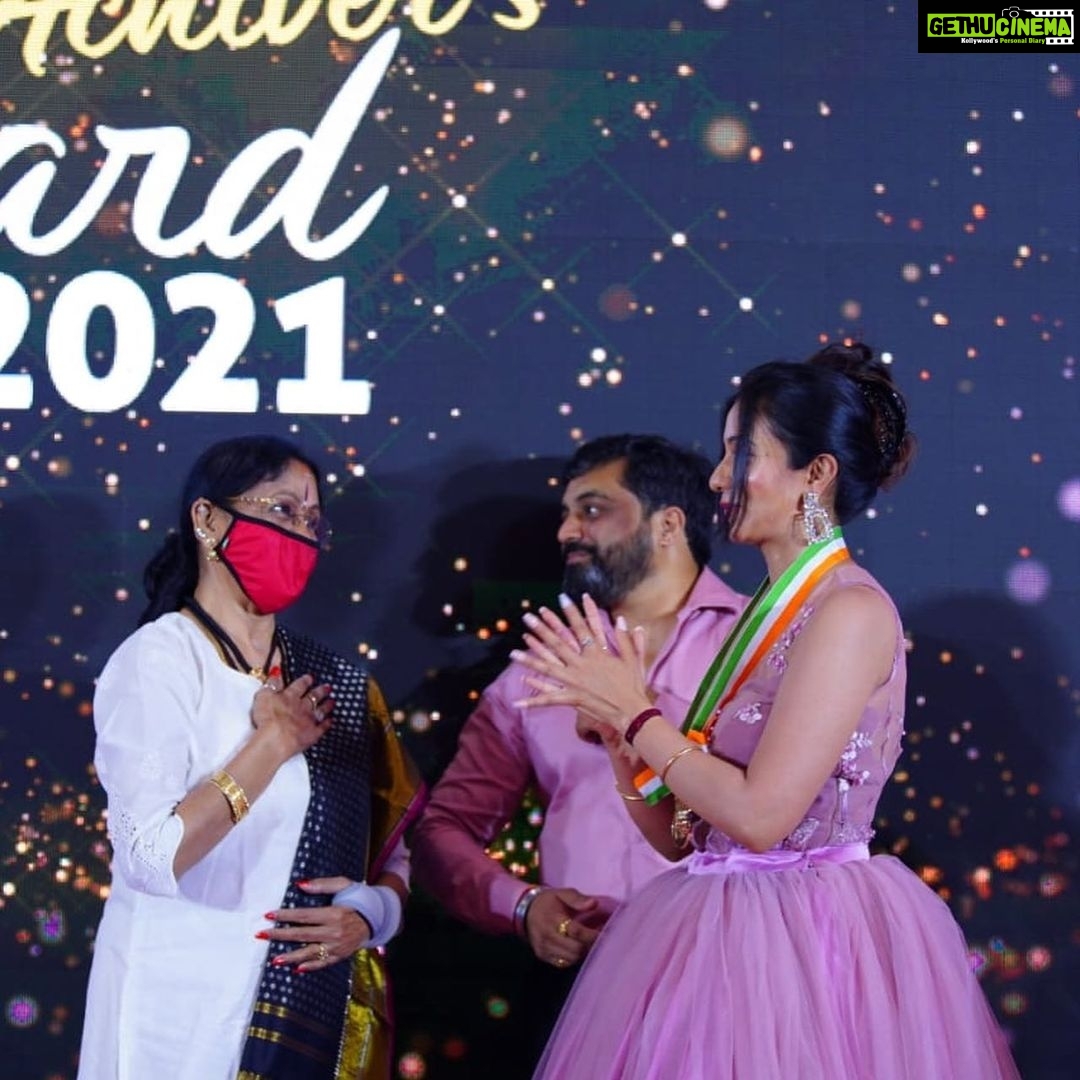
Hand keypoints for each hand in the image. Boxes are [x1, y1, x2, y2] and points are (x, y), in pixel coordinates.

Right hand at [251, 673, 333, 759]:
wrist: (276, 738)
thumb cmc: (267, 719)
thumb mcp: (263, 696)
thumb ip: (271, 684)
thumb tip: (276, 673)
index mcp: (289, 696)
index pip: (299, 685)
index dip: (305, 681)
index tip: (310, 678)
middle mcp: (301, 707)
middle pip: (313, 696)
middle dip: (320, 691)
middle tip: (327, 687)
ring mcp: (308, 720)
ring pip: (321, 710)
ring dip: (327, 705)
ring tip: (332, 701)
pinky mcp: (312, 734)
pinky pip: (322, 728)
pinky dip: (327, 724)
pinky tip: (330, 721)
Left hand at [258, 876, 369, 970]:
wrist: (377, 917)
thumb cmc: (358, 897)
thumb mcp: (344, 884)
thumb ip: (323, 884)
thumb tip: (300, 885)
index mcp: (334, 913)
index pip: (304, 915)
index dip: (286, 915)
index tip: (268, 914)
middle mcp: (334, 932)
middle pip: (302, 934)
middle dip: (280, 934)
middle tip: (261, 934)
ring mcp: (337, 946)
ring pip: (310, 953)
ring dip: (291, 957)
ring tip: (274, 959)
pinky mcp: (340, 955)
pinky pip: (323, 963)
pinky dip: (310, 966)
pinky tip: (296, 969)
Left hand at [512, 593, 650, 737]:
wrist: (632, 712)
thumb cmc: (633, 686)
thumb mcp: (633, 660)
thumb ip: (626, 640)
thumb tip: (622, 620)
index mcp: (596, 654)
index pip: (581, 628)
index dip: (571, 612)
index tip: (562, 598)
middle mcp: (581, 664)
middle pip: (557, 643)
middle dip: (541, 628)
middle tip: (527, 616)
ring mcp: (574, 681)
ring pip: (547, 668)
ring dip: (529, 660)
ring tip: (512, 653)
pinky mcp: (572, 698)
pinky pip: (550, 698)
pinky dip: (534, 699)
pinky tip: (518, 698)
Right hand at [524, 887, 605, 967]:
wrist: (525, 910)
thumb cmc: (548, 901)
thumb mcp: (561, 893)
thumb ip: (577, 899)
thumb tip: (594, 904)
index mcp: (553, 919)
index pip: (576, 932)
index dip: (593, 934)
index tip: (605, 932)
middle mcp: (547, 936)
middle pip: (575, 949)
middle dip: (589, 945)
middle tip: (599, 938)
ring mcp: (544, 948)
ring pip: (571, 959)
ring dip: (582, 952)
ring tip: (588, 942)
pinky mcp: (543, 956)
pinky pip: (563, 963)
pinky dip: (573, 957)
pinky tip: (577, 947)